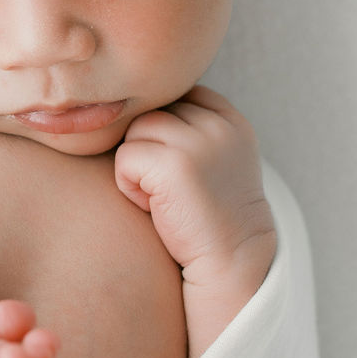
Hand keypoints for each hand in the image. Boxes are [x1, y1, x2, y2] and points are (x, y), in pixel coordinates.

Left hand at [113, 85, 275, 287]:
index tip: (175, 169)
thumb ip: (192, 129)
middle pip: (153, 112)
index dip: (165, 131)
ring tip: (160, 195)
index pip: (179, 96)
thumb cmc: (210, 215)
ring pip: (136, 129)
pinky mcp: (174, 164)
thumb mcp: (215, 160)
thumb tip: (139, 105)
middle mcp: (219, 124)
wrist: (230, 261)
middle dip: (149, 149)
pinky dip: (129, 185)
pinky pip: (125, 157)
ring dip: (136, 164)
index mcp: (231, 120)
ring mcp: (198, 141)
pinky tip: (154, 206)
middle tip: (168, 187)